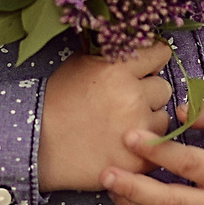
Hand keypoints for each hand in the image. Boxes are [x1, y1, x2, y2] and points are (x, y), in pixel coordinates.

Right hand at [36, 43, 173, 193]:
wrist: (40, 145)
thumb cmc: (57, 103)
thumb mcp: (79, 65)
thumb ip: (112, 56)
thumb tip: (139, 46)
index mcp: (117, 70)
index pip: (159, 54)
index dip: (151, 61)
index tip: (144, 68)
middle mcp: (132, 97)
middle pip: (163, 87)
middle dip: (147, 93)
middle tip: (123, 102)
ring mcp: (138, 129)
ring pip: (163, 117)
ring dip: (148, 119)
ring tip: (120, 125)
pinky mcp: (140, 159)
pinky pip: (157, 144)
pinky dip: (143, 144)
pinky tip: (121, 143)